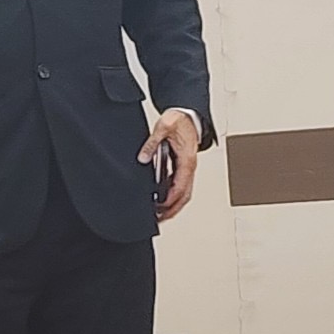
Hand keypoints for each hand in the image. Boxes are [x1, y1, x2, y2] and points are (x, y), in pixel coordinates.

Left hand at [143, 109, 201, 224]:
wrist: (188, 113)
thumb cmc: (180, 119)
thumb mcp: (164, 127)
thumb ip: (152, 142)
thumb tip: (144, 157)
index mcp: (187, 160)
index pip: (180, 186)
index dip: (170, 199)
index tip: (160, 208)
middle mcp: (189, 167)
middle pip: (184, 195)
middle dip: (172, 210)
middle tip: (159, 220)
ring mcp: (187, 168)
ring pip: (184, 193)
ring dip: (173, 207)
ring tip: (160, 216)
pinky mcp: (182, 166)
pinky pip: (180, 186)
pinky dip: (173, 197)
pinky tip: (162, 201)